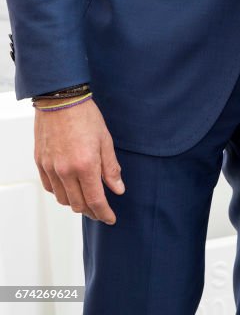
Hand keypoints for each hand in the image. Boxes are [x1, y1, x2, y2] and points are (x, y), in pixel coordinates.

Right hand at [34, 100, 124, 223]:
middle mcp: (65, 171)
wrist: (60, 100)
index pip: (95, 200)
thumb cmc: (85, 115)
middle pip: (78, 204)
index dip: (104, 213)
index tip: (110, 218)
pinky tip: (69, 187)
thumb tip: (118, 189)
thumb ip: (111, 168)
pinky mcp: (41, 163)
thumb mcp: (105, 140)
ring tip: (86, 199)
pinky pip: (50, 187)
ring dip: (75, 203)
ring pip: (63, 199)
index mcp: (85, 166)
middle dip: (91, 211)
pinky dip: (60, 192)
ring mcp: (51, 168)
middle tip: (101, 210)